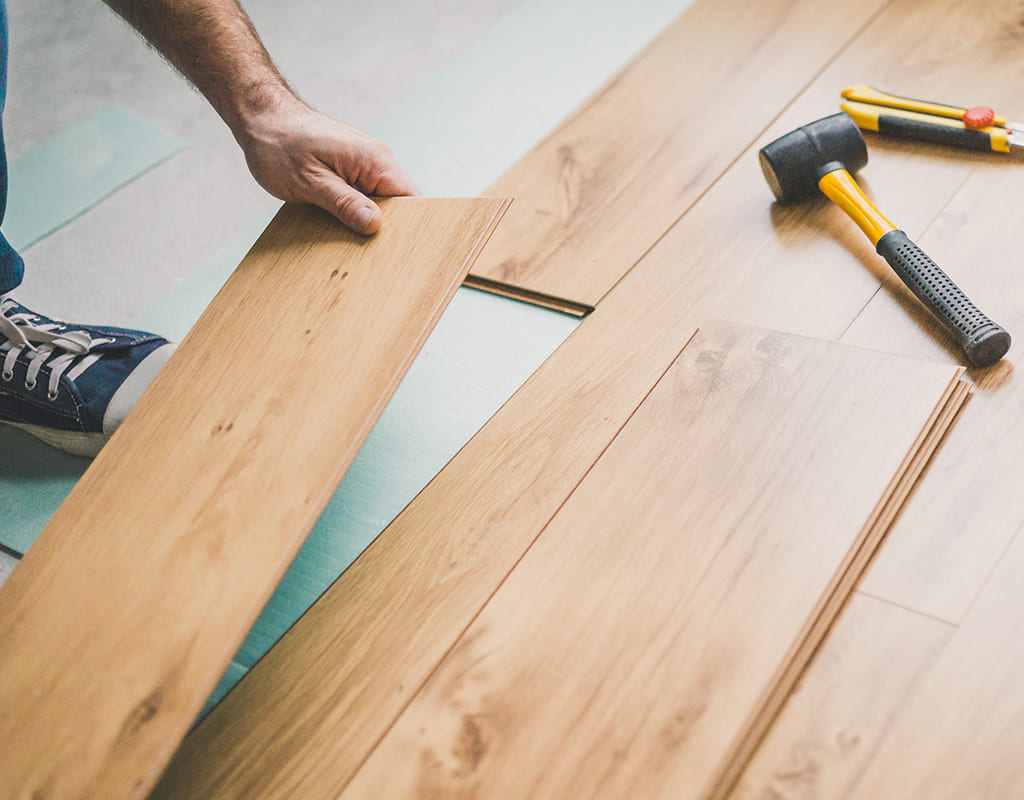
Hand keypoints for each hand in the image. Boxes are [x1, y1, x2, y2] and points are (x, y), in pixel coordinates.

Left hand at [238, 97, 418, 234]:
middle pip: (399, 205)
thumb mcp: (310, 182)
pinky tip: (340, 226)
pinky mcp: (352, 170)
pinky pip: (365, 196)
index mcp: (374, 160)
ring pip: (381, 203)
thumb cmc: (280, 145)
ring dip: (367, 221)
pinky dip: (356, 212)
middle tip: (365, 251)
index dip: (406, 227)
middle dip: (385, 229)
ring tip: (351, 241)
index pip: (411, 200)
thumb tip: (374, 225)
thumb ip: (344, 203)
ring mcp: (365, 164)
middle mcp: (376, 160)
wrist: (262, 118)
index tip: (390, 249)